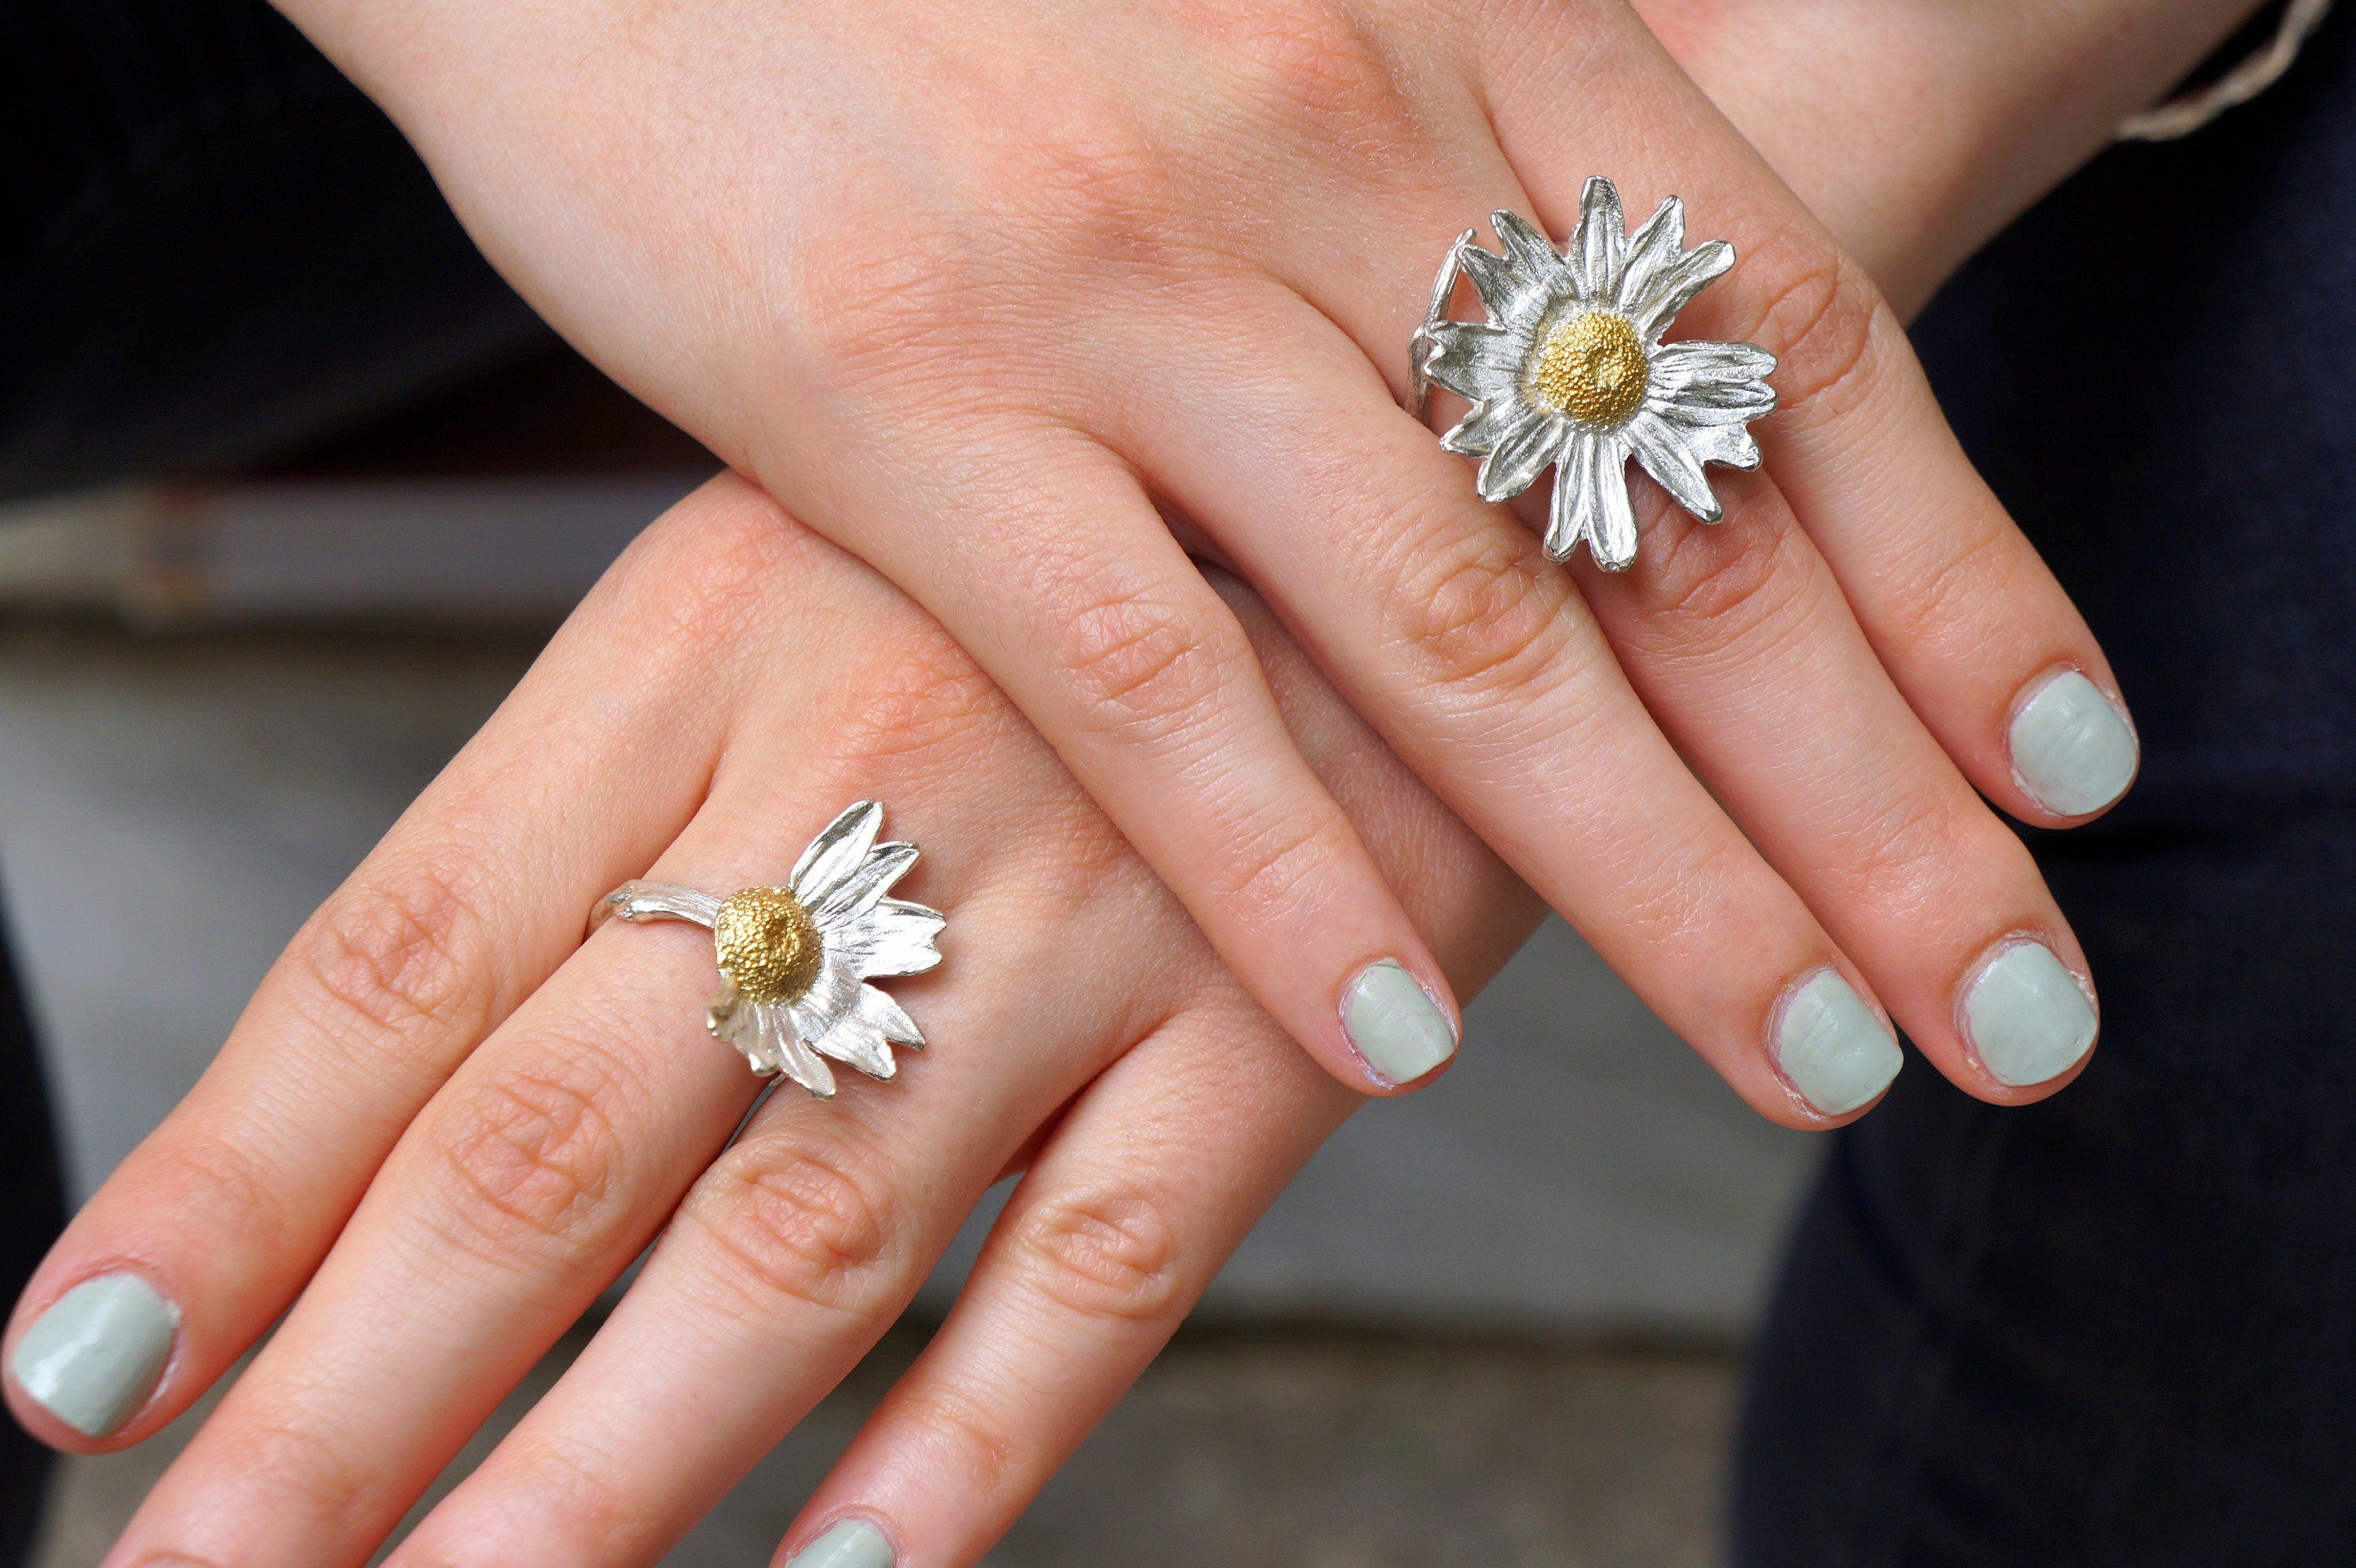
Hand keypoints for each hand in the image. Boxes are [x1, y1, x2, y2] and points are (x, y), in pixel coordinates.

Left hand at [6, 474, 1539, 1564]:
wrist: (1427, 452)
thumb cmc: (1080, 526)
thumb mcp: (816, 562)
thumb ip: (644, 797)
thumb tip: (429, 1070)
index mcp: (711, 641)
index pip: (407, 950)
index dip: (231, 1176)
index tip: (88, 1358)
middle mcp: (868, 780)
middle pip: (554, 1136)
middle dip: (349, 1391)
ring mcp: (1084, 908)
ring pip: (805, 1235)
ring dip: (604, 1468)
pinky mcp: (1281, 1007)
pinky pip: (1110, 1259)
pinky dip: (971, 1439)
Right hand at [278, 0, 2142, 1116]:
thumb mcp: (1282, 8)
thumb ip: (1449, 189)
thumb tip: (1589, 402)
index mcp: (1457, 35)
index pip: (1787, 349)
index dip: (1953, 576)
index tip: (2059, 771)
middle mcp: (1334, 143)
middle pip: (1681, 533)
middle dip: (1878, 801)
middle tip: (2014, 1009)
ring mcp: (1126, 274)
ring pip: (1460, 632)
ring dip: (1661, 881)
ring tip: (1812, 1064)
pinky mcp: (905, 391)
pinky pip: (1147, 679)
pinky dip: (1283, 874)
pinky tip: (1394, 1046)